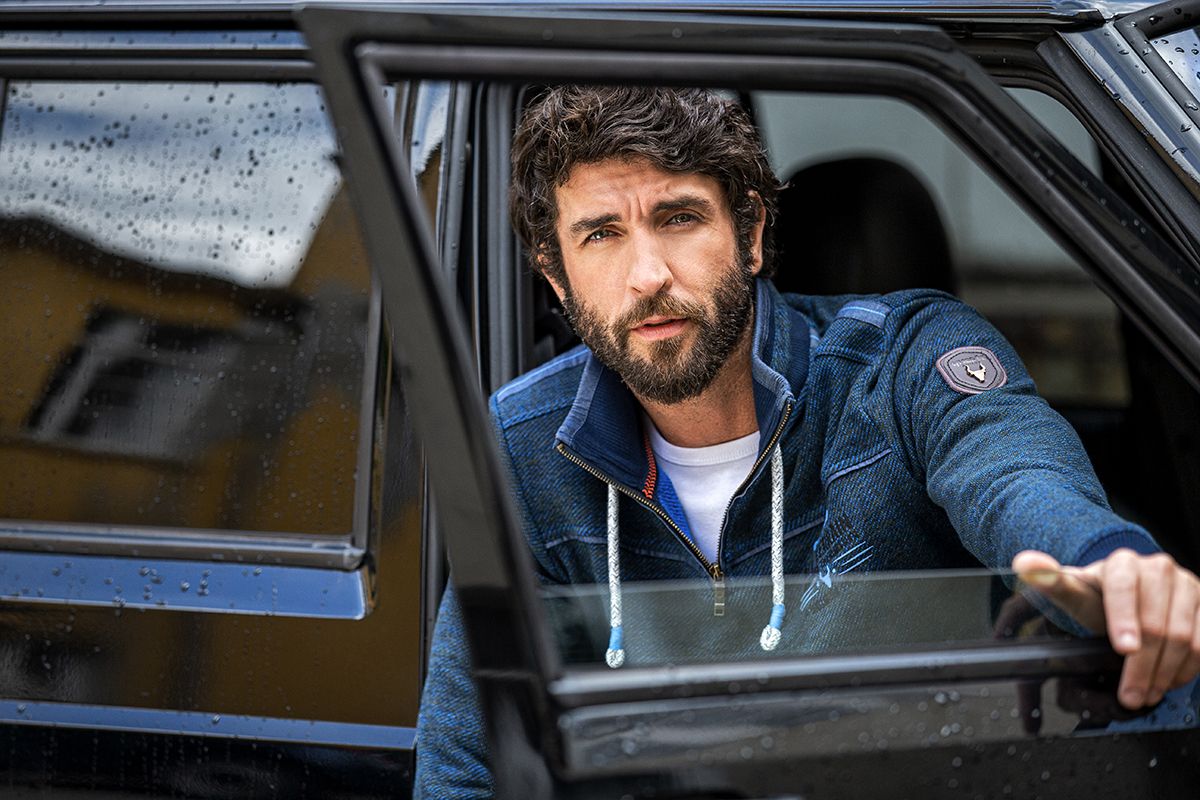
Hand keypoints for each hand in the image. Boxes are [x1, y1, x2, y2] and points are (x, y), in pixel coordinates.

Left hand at [1013, 548, 1199, 709]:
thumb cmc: (1099, 600)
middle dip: (1142, 667)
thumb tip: (1024, 562)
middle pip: (1156, 624)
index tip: (1124, 648)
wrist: (1130, 598)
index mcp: (1122, 564)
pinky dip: (1186, 669)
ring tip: (1146, 694)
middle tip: (1130, 695)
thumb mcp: (1075, 595)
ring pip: (1183, 638)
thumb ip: (1051, 582)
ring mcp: (1186, 585)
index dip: (1124, 620)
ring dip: (1164, 674)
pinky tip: (1168, 681)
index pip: (1123, 589)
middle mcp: (1157, 568)